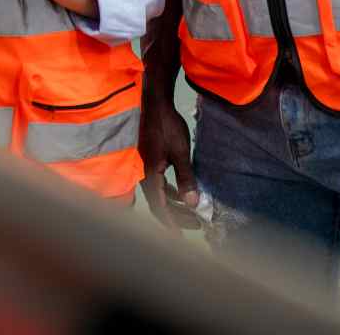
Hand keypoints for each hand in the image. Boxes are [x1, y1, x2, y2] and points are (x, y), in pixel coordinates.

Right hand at [139, 78, 200, 228]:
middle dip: (176, 216)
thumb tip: (193, 204)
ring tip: (191, 210)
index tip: (182, 237)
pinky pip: (157, 184)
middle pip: (158, 204)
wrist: (153, 102)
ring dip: (174, 204)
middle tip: (196, 224)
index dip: (171, 224)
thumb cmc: (166, 126)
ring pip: (158, 194)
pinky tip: (180, 191)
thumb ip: (186, 179)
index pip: (159, 208)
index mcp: (150, 176)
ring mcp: (144, 168)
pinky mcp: (147, 161)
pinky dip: (169, 191)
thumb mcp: (180, 153)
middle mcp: (143, 175)